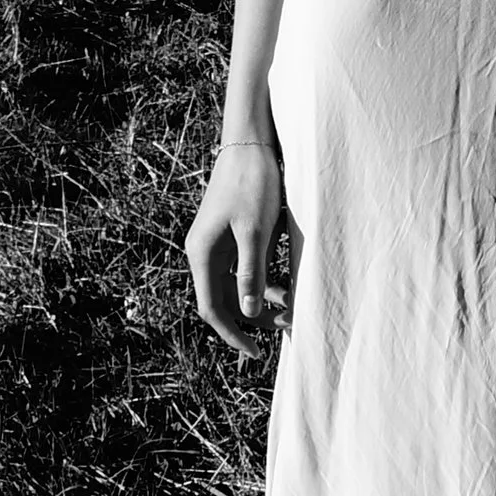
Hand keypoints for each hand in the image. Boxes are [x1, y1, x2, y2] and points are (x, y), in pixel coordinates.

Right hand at [184, 140, 286, 360]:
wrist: (250, 143)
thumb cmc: (251, 183)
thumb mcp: (255, 232)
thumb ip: (251, 273)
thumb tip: (249, 311)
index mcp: (202, 254)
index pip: (211, 308)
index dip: (233, 333)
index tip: (255, 352)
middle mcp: (205, 252)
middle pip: (224, 299)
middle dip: (253, 318)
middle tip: (287, 327)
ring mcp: (218, 244)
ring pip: (236, 285)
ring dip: (262, 299)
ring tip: (293, 309)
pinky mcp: (233, 235)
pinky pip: (245, 268)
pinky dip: (264, 280)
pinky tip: (288, 286)